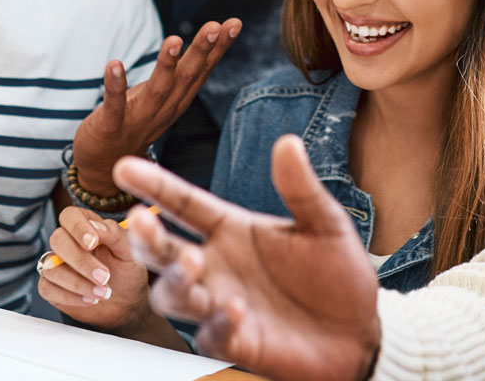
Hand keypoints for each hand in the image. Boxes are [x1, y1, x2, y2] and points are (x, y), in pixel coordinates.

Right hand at [37, 207, 153, 332]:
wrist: (125, 303)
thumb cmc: (127, 272)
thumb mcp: (129, 252)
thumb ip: (115, 234)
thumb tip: (95, 226)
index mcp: (87, 227)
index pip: (70, 216)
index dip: (78, 227)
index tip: (93, 243)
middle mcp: (68, 242)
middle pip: (57, 240)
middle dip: (81, 261)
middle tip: (105, 277)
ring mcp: (56, 264)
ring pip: (51, 268)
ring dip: (78, 283)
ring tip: (103, 293)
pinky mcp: (51, 286)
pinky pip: (47, 288)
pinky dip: (69, 296)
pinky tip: (90, 300)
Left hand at [72, 18, 242, 195]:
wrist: (105, 166)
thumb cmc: (135, 119)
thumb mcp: (164, 94)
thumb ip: (182, 71)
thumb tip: (209, 39)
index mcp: (178, 99)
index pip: (203, 70)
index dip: (219, 47)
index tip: (234, 23)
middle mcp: (164, 109)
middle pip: (187, 77)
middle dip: (201, 51)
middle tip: (215, 26)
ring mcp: (139, 118)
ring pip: (158, 90)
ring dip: (166, 64)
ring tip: (174, 39)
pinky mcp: (111, 125)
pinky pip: (114, 104)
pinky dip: (115, 85)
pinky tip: (114, 64)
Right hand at [116, 137, 381, 380]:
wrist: (359, 332)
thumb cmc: (337, 275)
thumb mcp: (325, 225)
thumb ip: (300, 188)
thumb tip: (288, 142)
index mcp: (231, 229)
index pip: (183, 204)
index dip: (154, 185)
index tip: (124, 166)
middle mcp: (217, 265)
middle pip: (162, 251)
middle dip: (146, 237)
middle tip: (141, 220)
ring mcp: (221, 304)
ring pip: (173, 295)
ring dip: (176, 280)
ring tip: (192, 261)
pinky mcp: (236, 342)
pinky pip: (212, 335)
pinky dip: (220, 322)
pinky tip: (238, 308)